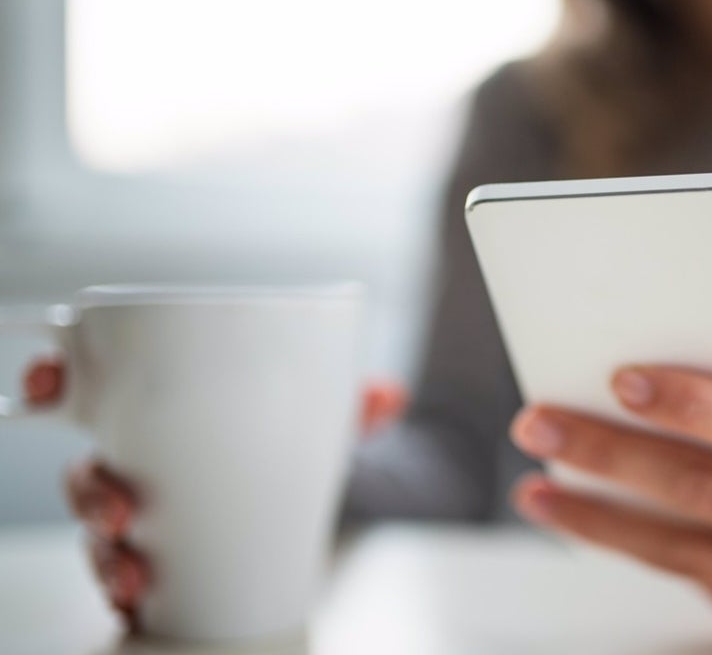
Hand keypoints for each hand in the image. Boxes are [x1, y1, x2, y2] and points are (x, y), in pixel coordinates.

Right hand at [21, 357, 408, 629]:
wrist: (304, 523)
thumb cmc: (290, 457)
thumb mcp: (321, 426)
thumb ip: (352, 409)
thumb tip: (389, 396)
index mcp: (165, 418)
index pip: (92, 391)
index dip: (56, 382)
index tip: (50, 384)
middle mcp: (142, 469)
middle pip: (84, 474)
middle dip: (87, 492)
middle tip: (119, 511)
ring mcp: (144, 521)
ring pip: (96, 535)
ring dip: (103, 556)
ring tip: (135, 571)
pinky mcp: (154, 567)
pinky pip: (118, 581)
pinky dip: (122, 592)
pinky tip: (137, 601)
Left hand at [508, 351, 711, 647]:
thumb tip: (675, 373)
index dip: (695, 404)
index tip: (621, 379)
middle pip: (707, 493)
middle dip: (612, 457)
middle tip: (541, 424)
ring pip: (684, 553)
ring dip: (598, 519)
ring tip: (538, 484)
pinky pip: (693, 583)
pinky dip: (632, 549)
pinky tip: (586, 519)